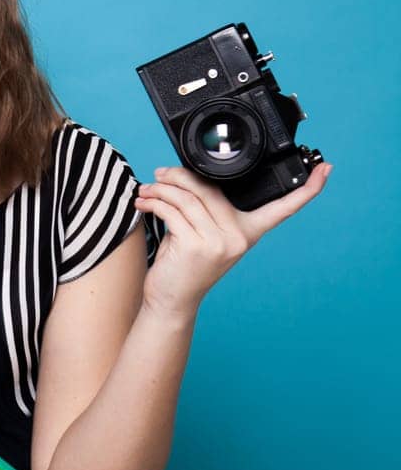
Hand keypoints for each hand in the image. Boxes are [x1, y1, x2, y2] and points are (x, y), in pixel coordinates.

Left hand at [133, 162, 331, 314]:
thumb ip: (206, 208)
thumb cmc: (185, 264)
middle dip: (181, 176)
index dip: (307, 189)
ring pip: (189, 197)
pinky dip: (155, 202)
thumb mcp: (204, 234)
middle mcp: (240, 236)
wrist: (172, 300)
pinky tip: (145, 202)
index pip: (284, 208)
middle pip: (211, 189)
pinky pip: (174, 210)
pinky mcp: (197, 245)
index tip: (325, 169)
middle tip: (161, 174)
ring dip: (162, 189)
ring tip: (148, 189)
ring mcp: (221, 241)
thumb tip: (181, 173)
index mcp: (249, 231)